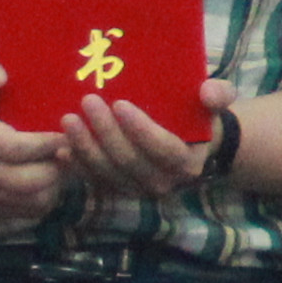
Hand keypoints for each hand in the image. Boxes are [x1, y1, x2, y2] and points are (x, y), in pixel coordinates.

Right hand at [0, 62, 69, 222]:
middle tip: (74, 150)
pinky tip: (53, 177)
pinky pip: (27, 211)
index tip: (68, 132)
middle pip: (24, 180)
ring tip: (67, 162)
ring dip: (55, 183)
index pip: (14, 148)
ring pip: (29, 199)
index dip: (47, 144)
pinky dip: (47, 197)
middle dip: (56, 167)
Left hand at [52, 76, 233, 200]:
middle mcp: (163, 182)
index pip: (163, 149)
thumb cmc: (201, 116)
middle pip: (129, 161)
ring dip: (85, 148)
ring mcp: (138, 189)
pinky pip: (95, 179)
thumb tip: (208, 93)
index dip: (140, 129)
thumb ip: (219, 94)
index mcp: (187, 162)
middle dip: (105, 132)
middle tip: (88, 102)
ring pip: (108, 172)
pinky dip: (77, 165)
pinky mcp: (119, 188)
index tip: (120, 104)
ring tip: (68, 121)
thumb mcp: (218, 100)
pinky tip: (62, 148)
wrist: (195, 143)